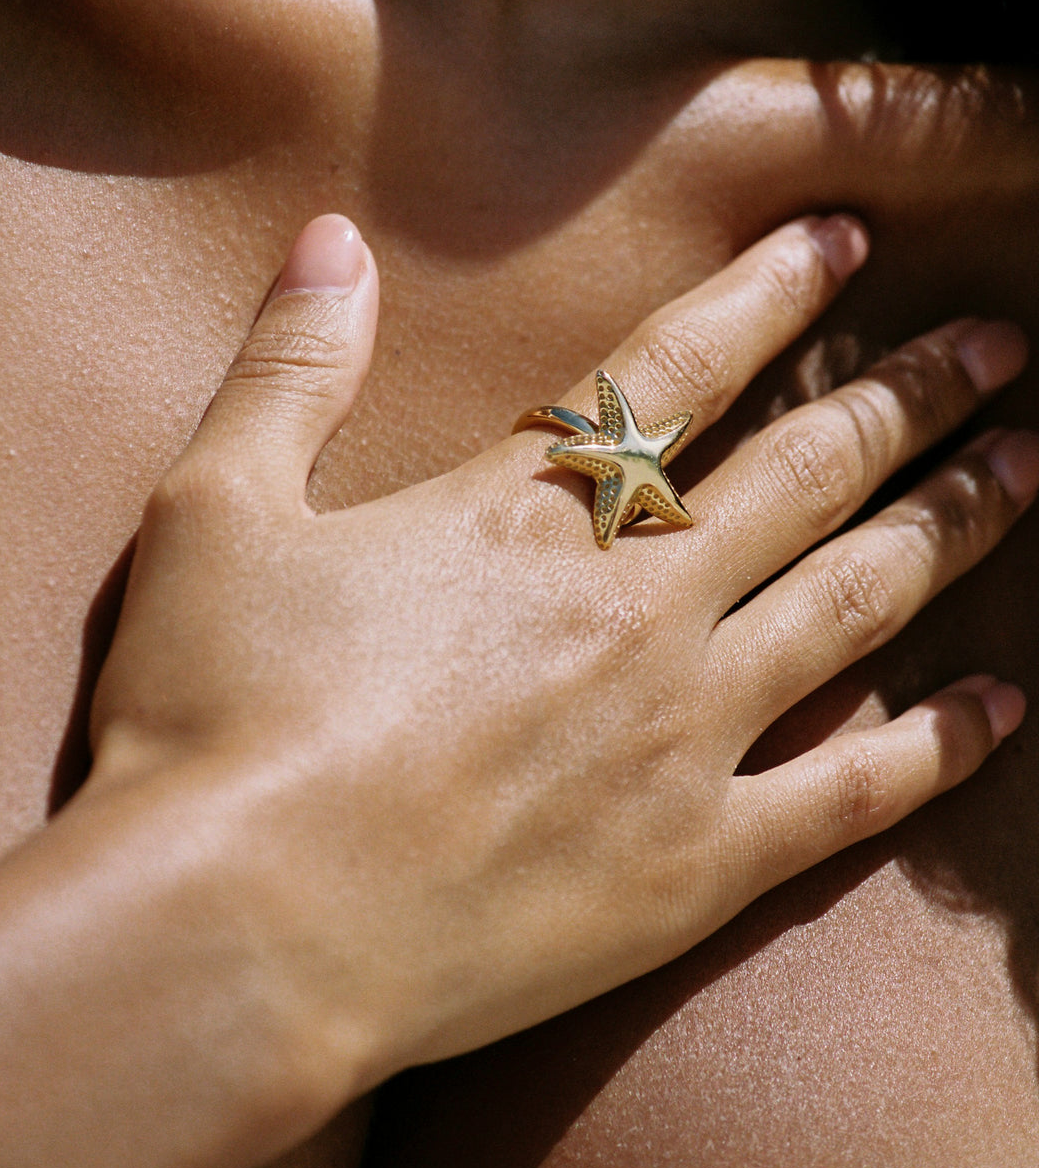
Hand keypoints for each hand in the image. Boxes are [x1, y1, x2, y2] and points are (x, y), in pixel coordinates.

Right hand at [90, 210, 1032, 1097]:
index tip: (852, 242)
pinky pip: (852, 794)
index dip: (773, 295)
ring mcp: (681, 735)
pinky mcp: (696, 865)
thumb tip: (328, 238)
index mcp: (525, 517)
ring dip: (952, 524)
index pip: (679, 369)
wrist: (240, 928)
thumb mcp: (215, 509)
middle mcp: (632, 606)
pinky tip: (1004, 704)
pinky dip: (938, 746)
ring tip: (1026, 467)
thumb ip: (290, 366)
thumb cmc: (210, 716)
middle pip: (810, 472)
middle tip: (998, 342)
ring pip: (857, 602)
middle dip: (912, 394)